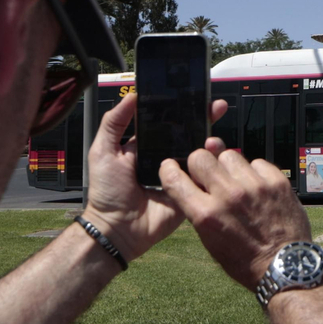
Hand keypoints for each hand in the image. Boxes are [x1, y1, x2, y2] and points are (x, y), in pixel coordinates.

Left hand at [83, 94, 227, 261]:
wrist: (117, 228)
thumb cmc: (107, 192)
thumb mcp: (103, 151)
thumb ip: (114, 123)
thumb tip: (131, 95)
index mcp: (147, 146)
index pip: (167, 123)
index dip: (179, 109)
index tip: (194, 95)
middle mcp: (166, 158)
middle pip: (188, 136)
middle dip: (203, 120)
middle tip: (216, 106)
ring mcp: (180, 176)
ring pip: (200, 155)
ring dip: (210, 142)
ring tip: (215, 132)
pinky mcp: (189, 193)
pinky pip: (203, 179)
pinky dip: (212, 168)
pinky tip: (219, 155)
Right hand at [161, 146, 312, 289]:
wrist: (284, 265)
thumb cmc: (245, 259)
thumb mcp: (210, 240)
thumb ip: (199, 209)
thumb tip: (192, 180)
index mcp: (206, 215)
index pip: (174, 178)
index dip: (169, 170)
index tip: (173, 168)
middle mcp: (228, 196)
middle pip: (200, 157)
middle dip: (200, 165)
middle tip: (209, 176)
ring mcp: (254, 186)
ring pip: (229, 155)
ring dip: (229, 167)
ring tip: (237, 184)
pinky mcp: (276, 182)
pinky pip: (256, 162)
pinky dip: (254, 173)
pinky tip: (257, 188)